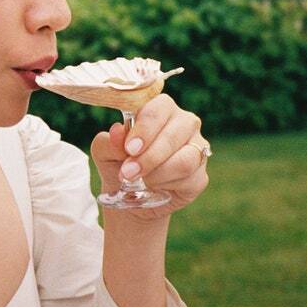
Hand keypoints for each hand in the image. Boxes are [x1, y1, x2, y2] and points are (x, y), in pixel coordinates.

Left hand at [90, 93, 209, 218]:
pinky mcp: (201, 175)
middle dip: (148, 156)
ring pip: (185, 159)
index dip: (144, 129)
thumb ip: (109, 142)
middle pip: (173, 134)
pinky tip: (155, 187)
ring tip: (140, 181)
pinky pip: (189, 179)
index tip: (129, 148)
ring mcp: (197, 148)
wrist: (129, 197)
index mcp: (160, 109)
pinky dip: (167, 185)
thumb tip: (117, 131)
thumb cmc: (118, 165)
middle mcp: (184, 123)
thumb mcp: (105, 153)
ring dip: (157, 173)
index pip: (158, 108)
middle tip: (128, 172)